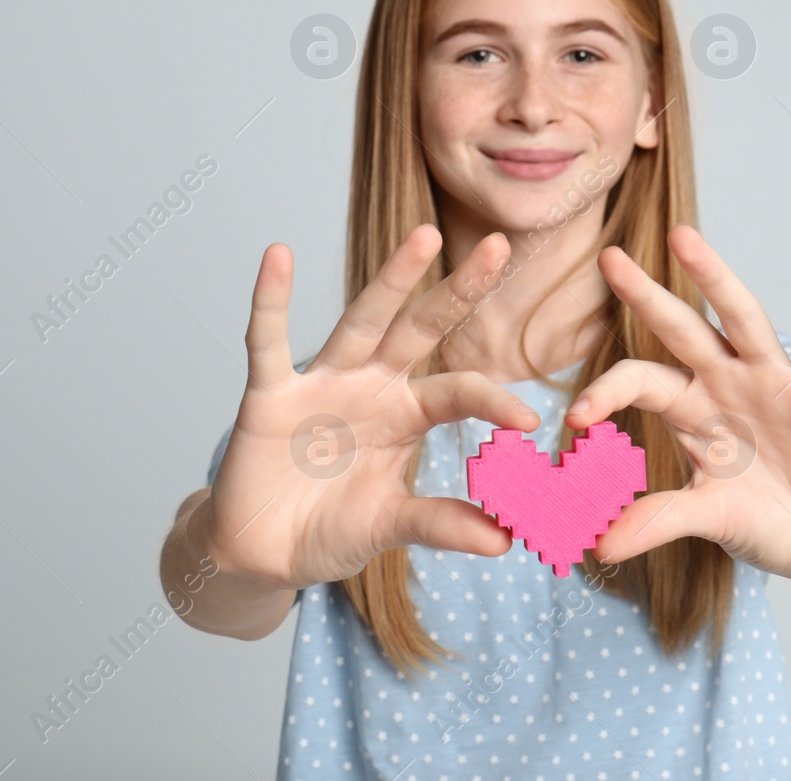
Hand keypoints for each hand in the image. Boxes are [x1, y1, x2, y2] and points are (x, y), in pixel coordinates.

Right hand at [200, 224, 540, 591]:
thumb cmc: (329, 529)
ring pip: (362, 321)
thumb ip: (440, 524)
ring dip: (393, 279)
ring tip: (426, 236)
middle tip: (499, 246)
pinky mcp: (269, 394)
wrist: (261, 553)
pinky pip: (267, 341)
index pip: (459, 392)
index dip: (493, 402)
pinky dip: (270, 299)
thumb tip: (505, 541)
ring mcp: (321, 383)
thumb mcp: (389, 525)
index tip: (529, 422)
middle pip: (422, 328)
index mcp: (406, 414)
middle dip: (459, 290)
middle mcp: (371, 385)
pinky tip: (278, 255)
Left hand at [564, 225, 790, 583]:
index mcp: (691, 409)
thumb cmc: (762, 522)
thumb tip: (599, 544)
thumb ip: (657, 520)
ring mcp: (776, 382)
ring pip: (741, 319)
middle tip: (607, 257)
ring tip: (682, 237)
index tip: (575, 419)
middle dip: (645, 295)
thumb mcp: (705, 518)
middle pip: (681, 330)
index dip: (606, 392)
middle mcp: (728, 382)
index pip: (640, 381)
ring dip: (713, 277)